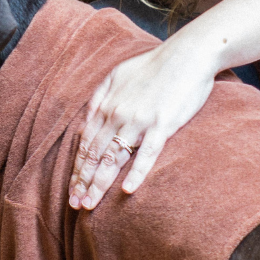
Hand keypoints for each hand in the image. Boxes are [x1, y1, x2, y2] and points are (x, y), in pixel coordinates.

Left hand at [69, 40, 217, 209]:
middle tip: (75, 204)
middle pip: (95, 155)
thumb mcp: (117, 74)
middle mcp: (118, 115)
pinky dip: (136, 173)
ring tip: (90, 204)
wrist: (187, 54)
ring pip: (114, 158)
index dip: (77, 169)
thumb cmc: (154, 65)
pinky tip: (128, 190)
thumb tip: (86, 118)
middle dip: (83, 182)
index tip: (71, 189)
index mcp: (106, 105)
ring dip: (99, 183)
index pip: (86, 144)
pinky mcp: (163, 125)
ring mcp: (140, 121)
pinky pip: (147, 154)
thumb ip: (99, 97)